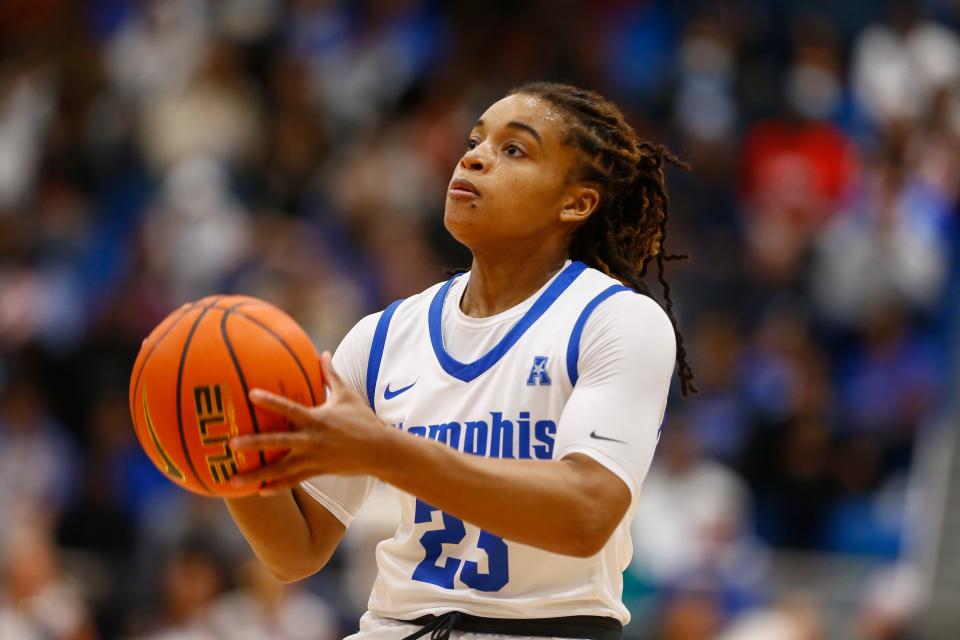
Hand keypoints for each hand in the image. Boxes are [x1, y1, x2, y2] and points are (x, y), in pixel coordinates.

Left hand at [231, 351, 388, 494]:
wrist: (379, 450)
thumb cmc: (363, 419)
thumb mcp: (347, 395)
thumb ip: (330, 375)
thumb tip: (323, 352)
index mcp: (316, 419)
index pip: (289, 408)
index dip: (270, 401)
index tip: (250, 395)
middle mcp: (311, 440)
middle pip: (278, 442)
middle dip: (254, 443)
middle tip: (231, 443)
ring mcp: (313, 458)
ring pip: (280, 469)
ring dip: (257, 474)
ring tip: (233, 479)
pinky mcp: (317, 471)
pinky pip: (294, 481)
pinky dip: (277, 487)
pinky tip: (260, 492)